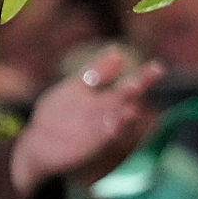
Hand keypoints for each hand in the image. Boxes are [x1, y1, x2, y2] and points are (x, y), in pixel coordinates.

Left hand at [10, 47, 161, 195]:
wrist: (39, 144)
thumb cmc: (59, 114)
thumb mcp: (75, 87)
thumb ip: (97, 72)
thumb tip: (118, 51)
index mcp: (105, 99)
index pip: (129, 86)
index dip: (144, 78)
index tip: (158, 68)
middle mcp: (107, 114)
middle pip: (123, 101)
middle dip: (131, 92)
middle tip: (136, 82)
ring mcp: (99, 131)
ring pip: (117, 122)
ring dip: (124, 118)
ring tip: (129, 110)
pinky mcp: (90, 147)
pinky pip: (102, 140)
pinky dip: (108, 134)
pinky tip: (111, 127)